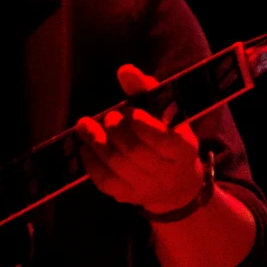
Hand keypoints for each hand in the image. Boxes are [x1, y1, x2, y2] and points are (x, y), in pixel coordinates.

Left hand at [76, 63, 207, 215]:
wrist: (176, 185)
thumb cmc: (168, 137)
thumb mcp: (165, 113)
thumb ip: (146, 90)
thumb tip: (125, 70)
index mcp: (182, 149)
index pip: (159, 138)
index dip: (140, 123)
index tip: (129, 111)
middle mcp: (165, 172)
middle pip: (133, 151)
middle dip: (115, 130)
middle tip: (109, 117)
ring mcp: (145, 188)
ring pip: (115, 165)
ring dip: (96, 142)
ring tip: (84, 125)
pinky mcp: (126, 196)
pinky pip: (103, 180)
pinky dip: (91, 161)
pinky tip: (86, 147)